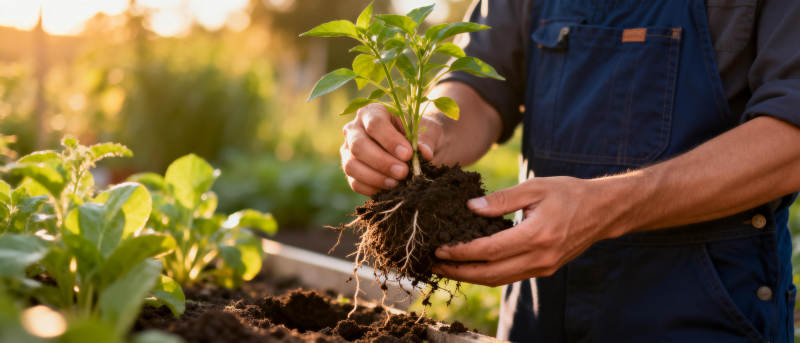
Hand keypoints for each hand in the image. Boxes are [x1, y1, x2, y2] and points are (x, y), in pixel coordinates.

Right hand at [341, 103, 442, 195]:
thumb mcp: (426, 131)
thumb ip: (425, 140)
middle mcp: (354, 129)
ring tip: (397, 183)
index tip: (408, 154)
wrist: (414, 148)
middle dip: (381, 161)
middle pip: (358, 145)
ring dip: (375, 177)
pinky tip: (390, 190)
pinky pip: (355, 182)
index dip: (390, 140)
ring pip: (351, 165)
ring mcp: (348, 151)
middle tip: (403, 172)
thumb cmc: (419, 134)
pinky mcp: (351, 171)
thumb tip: (425, 154)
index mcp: (372, 112)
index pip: (375, 124)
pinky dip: (372, 189)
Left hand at [432, 176, 625, 286]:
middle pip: (490, 274)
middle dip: (458, 271)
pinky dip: (486, 274)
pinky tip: (470, 265)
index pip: (490, 250)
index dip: (462, 252)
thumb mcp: (535, 187)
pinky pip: (509, 276)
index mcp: (536, 235)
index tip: (439, 249)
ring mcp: (543, 268)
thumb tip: (470, 208)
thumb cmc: (569, 193)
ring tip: (445, 268)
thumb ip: (502, 199)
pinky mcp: (543, 270)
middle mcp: (540, 258)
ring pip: (498, 280)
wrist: (603, 211)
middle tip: (432, 264)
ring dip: (470, 277)